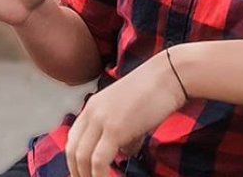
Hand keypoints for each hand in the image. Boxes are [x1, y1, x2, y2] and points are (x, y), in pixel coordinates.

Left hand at [66, 47, 188, 176]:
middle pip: (72, 150)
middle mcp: (92, 111)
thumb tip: (125, 151)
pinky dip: (100, 176)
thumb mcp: (131, 110)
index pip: (73, 138)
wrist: (170, 75)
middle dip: (77, 171)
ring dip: (87, 176)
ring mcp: (102, 120)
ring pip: (81, 157)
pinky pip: (98, 161)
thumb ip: (123, 131)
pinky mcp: (115, 129)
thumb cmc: (156, 90)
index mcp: (93, 105)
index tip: (83, 173)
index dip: (75, 160)